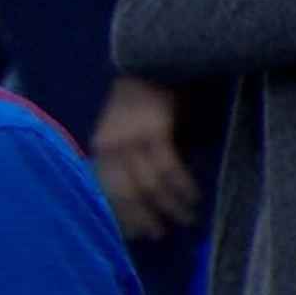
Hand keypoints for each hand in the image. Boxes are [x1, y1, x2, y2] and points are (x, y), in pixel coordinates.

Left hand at [91, 76, 198, 240]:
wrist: (153, 59)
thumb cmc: (145, 96)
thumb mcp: (128, 129)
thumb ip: (132, 157)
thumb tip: (145, 191)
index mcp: (101, 148)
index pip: (106, 190)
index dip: (121, 214)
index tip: (133, 235)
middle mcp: (111, 148)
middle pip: (126, 194)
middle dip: (144, 217)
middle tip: (161, 234)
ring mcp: (131, 140)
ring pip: (150, 186)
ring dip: (170, 206)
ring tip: (186, 218)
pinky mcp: (154, 133)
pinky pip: (169, 170)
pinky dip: (183, 187)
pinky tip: (194, 198)